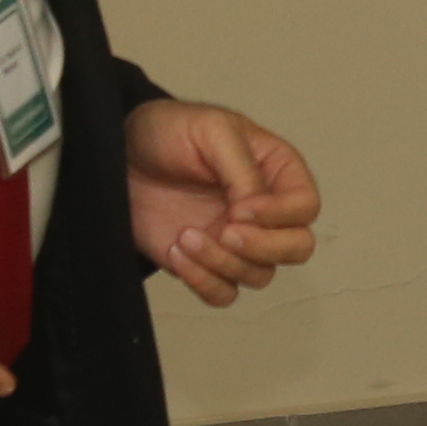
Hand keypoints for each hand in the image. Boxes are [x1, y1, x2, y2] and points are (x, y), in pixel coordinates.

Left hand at [127, 100, 323, 307]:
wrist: (121, 156)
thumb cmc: (169, 131)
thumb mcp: (213, 131)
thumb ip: (243, 171)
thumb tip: (253, 215)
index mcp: (276, 171)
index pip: (305, 206)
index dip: (280, 215)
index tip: (241, 209)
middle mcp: (264, 211)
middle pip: (297, 248)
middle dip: (264, 248)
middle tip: (225, 232)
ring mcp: (236, 240)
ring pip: (260, 275)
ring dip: (223, 264)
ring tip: (186, 235)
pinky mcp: (206, 264)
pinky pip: (224, 294)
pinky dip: (203, 283)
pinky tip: (177, 252)